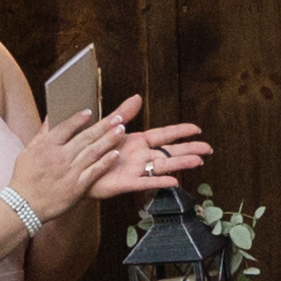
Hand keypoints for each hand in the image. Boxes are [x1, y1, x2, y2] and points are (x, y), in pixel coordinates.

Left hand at [19, 94, 209, 216]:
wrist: (72, 170)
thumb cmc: (90, 150)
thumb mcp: (107, 127)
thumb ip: (122, 113)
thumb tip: (137, 96)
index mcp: (137, 142)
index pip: (164, 135)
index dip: (180, 132)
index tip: (197, 129)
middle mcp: (140, 156)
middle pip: (170, 151)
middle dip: (189, 149)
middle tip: (208, 149)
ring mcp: (136, 170)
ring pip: (163, 166)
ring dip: (180, 163)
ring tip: (198, 162)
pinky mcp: (126, 183)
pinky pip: (146, 183)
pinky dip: (160, 182)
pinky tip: (174, 182)